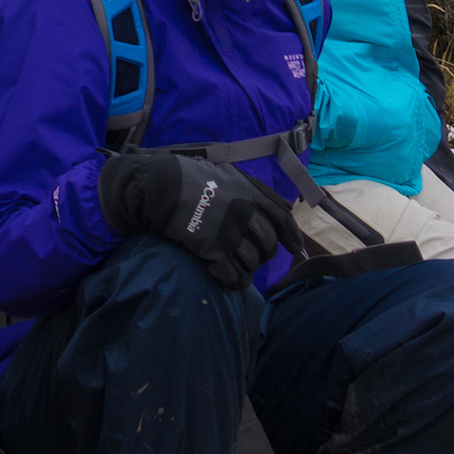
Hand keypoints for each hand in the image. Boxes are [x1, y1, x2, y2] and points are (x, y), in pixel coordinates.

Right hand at [96, 150, 305, 289]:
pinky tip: (227, 278)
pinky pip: (234, 276)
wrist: (159, 186)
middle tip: (252, 255)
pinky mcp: (213, 251)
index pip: (283, 220)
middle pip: (268, 245)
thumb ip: (254, 189)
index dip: (291, 237)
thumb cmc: (191, 177)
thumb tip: (281, 206)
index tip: (294, 248)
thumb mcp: (227, 172)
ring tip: (236, 264)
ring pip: (253, 262)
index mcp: (251, 193)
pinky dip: (234, 281)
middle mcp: (246, 214)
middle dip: (263, 253)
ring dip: (247, 267)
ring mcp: (230, 233)